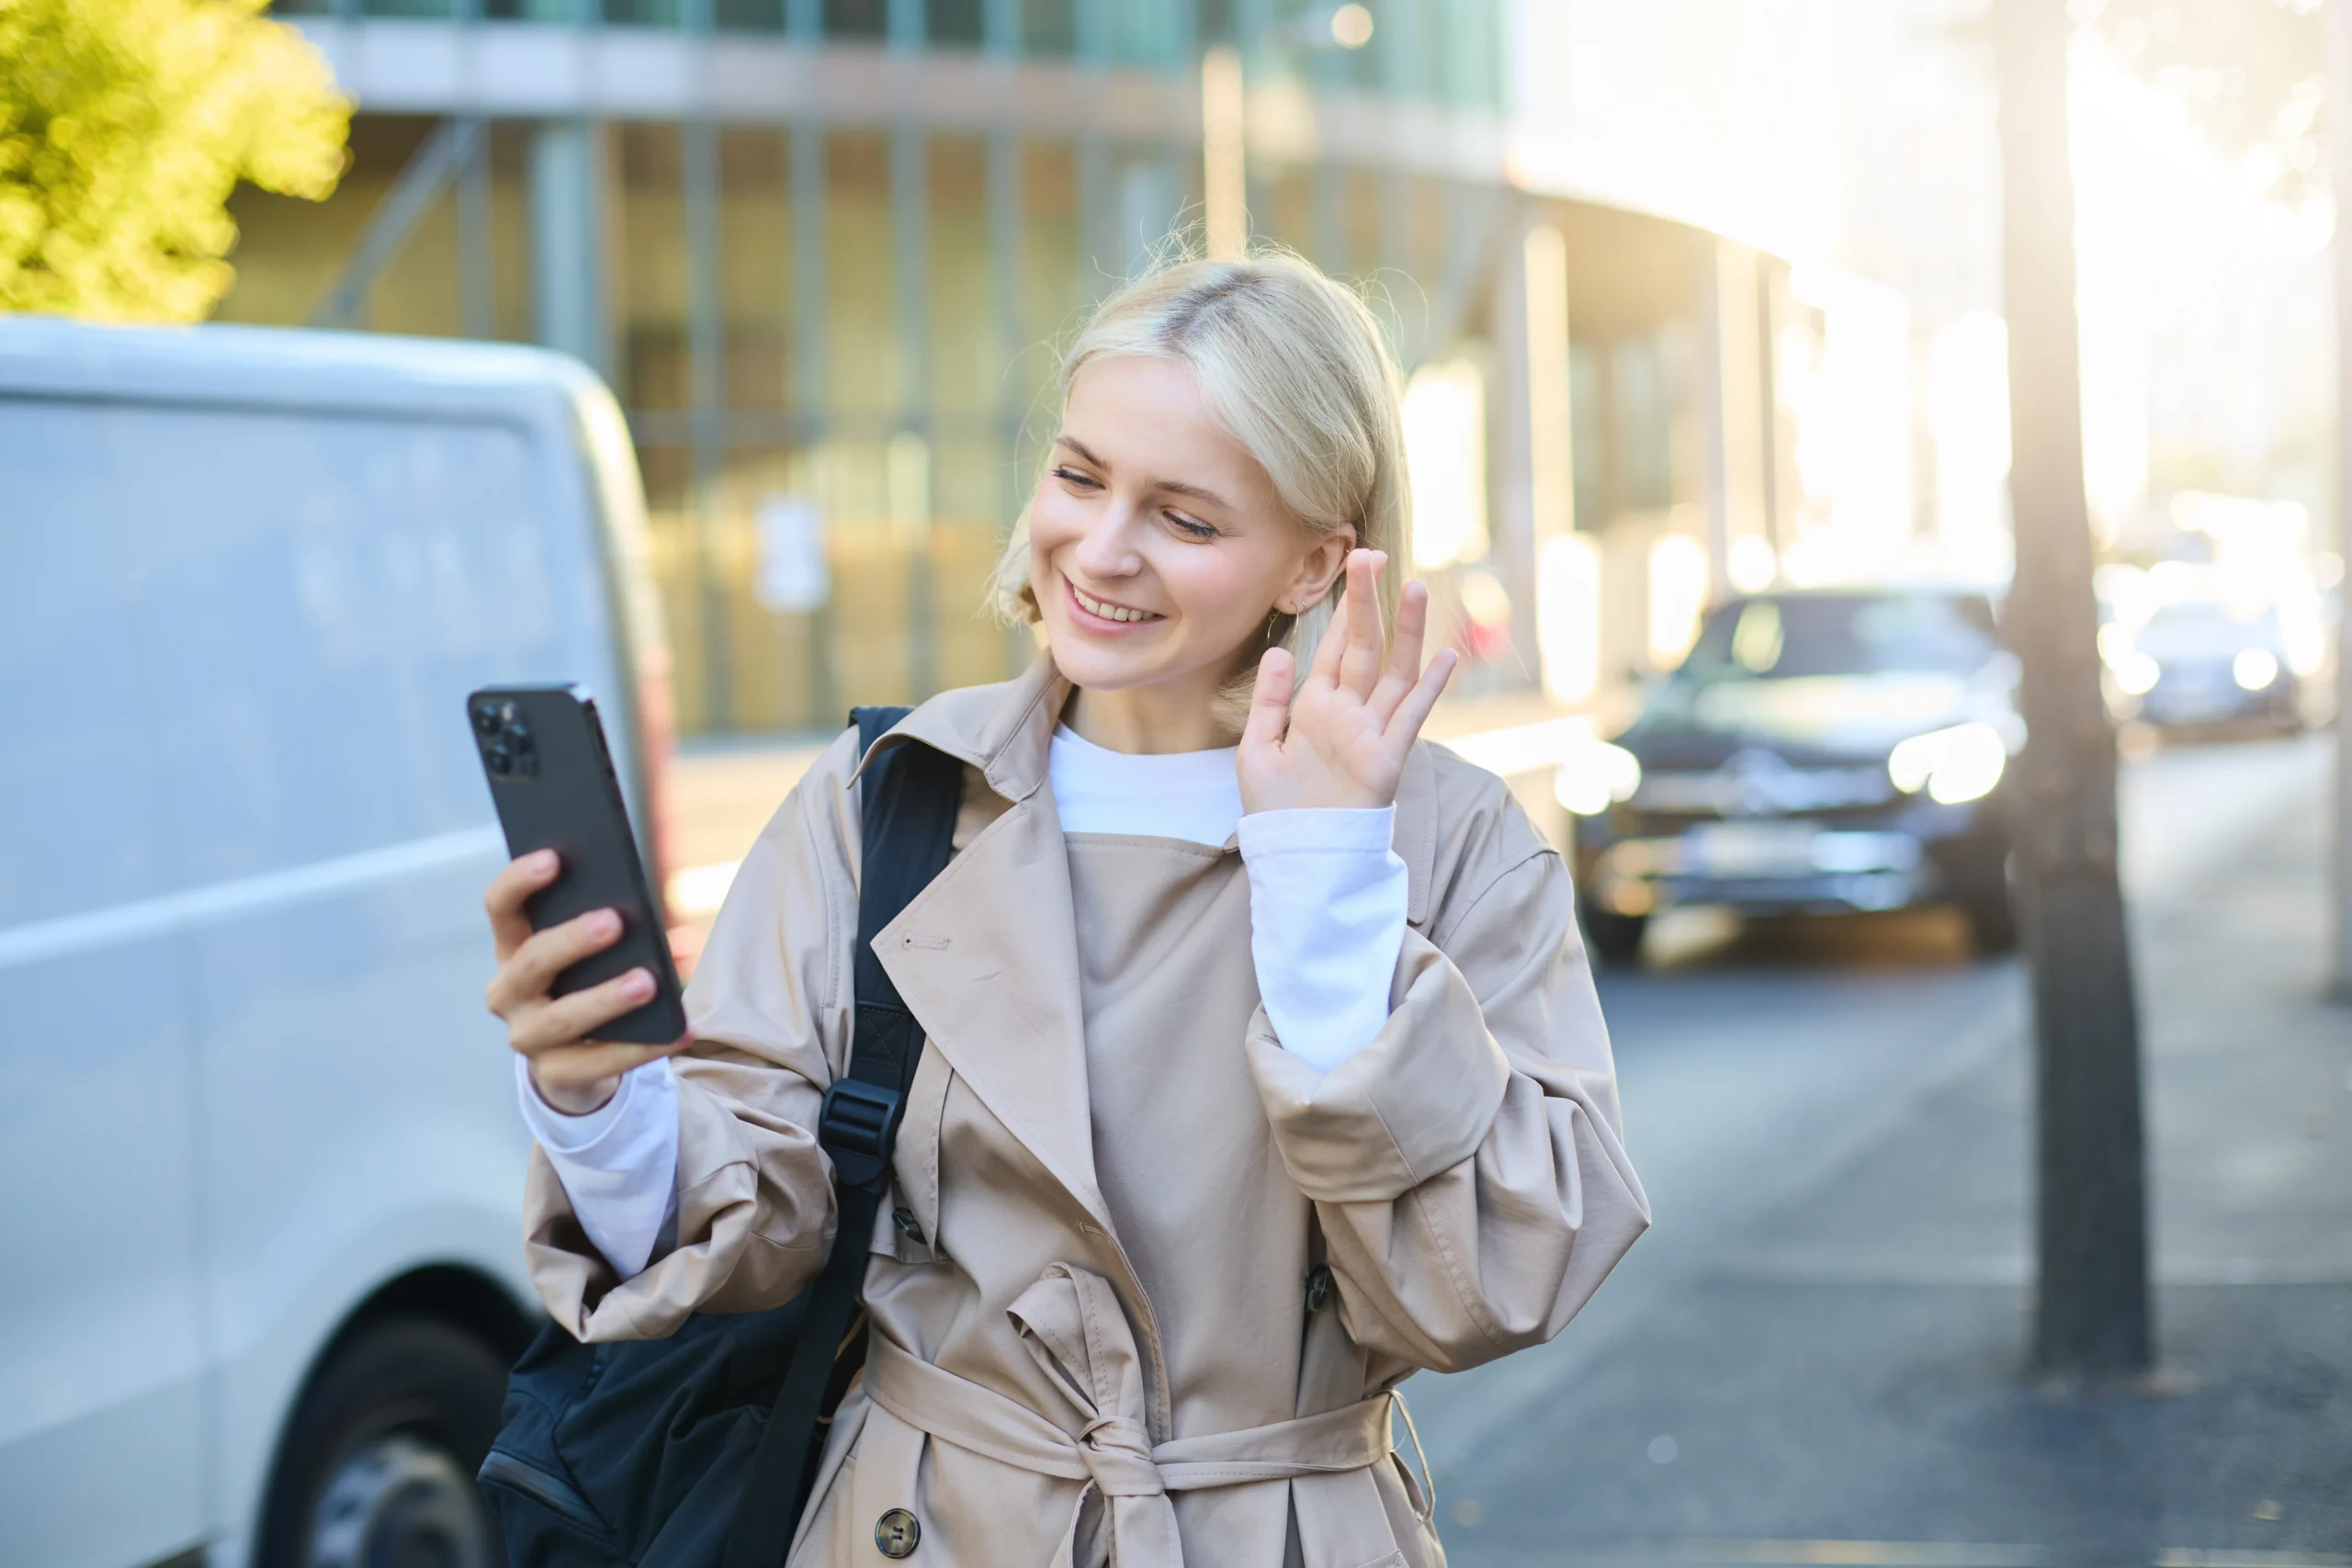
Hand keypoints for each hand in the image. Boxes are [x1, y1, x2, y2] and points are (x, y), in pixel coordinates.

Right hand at [484, 850, 686, 1114]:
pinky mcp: (554, 1074)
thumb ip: (601, 923)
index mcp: (511, 947)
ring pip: (563, 1017)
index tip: (554, 857)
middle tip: (615, 921)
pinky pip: (599, 1062)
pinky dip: (642, 1048)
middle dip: (572, 940)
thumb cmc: (587, 980)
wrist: (578, 1054)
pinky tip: (679, 1032)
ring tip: (649, 982)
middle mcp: (507, 992)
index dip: (520, 880)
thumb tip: (638, 907)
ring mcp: (527, 1036)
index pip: (500, 907)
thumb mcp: (588, 951)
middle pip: (531, 962)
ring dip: (607, 999)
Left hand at [1238, 549, 1456, 814]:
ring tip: (1415, 587)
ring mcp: (1371, 732)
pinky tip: (1445, 656)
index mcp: (1315, 707)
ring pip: (1394, 671)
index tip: (1352, 566)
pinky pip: (1411, 716)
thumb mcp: (1257, 749)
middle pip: (1364, 647)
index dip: (1344, 609)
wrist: (1296, 859)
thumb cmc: (1275, 811)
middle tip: (1372, 553)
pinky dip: (1428, 687)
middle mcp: (1348, 713)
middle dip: (1368, 602)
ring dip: (1406, 631)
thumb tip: (1279, 651)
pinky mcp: (1386, 758)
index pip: (1335, 648)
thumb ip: (1268, 700)